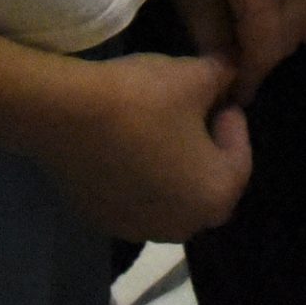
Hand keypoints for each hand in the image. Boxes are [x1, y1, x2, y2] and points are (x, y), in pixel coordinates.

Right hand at [32, 51, 252, 239]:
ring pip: (174, 194)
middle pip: (209, 181)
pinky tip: (125, 142)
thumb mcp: (193, 76)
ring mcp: (142, 230)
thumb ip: (223, 76)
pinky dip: (141, 176)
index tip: (212, 92)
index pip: (240, 155)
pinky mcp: (106, 222)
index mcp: (216, 196)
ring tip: (157, 125)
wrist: (65, 115)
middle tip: (190, 108)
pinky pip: (138, 199)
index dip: (230, 117)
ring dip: (174, 165)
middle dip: (206, 146)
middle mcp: (185, 226)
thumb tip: (230, 73)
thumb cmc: (142, 99)